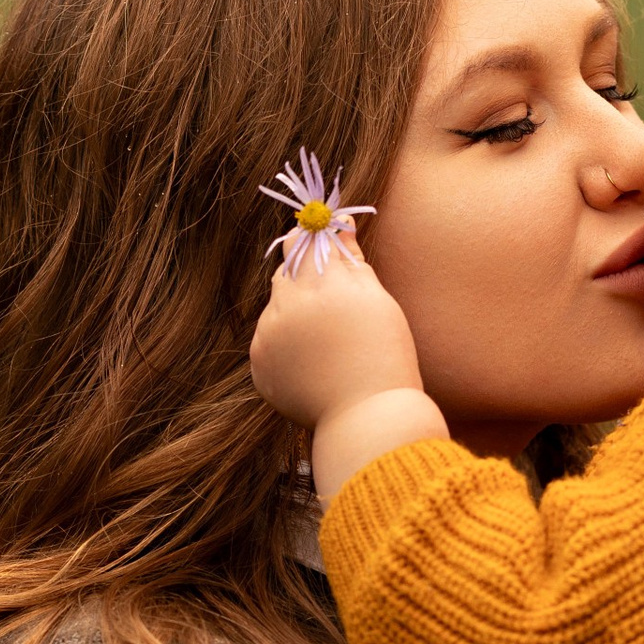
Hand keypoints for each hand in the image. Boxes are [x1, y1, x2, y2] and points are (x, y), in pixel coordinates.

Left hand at [250, 231, 445, 496]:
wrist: (366, 418)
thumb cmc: (385, 356)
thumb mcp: (378, 302)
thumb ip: (352, 261)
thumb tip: (340, 225)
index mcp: (325, 285)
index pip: (305, 241)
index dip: (312, 240)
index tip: (322, 246)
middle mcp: (290, 304)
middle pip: (287, 270)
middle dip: (304, 278)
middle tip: (331, 303)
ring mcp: (270, 335)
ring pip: (276, 305)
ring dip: (294, 311)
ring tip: (326, 341)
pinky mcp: (259, 362)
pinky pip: (268, 338)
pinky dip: (284, 343)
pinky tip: (312, 362)